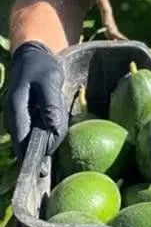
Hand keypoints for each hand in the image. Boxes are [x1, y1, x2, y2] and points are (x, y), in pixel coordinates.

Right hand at [5, 42, 67, 158]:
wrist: (34, 57)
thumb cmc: (42, 67)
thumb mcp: (50, 81)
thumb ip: (52, 105)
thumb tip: (53, 131)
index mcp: (16, 109)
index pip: (21, 140)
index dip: (32, 156)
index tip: (42, 170)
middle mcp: (15, 117)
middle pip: (32, 141)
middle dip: (49, 137)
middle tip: (59, 107)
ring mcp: (21, 118)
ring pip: (40, 134)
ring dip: (54, 124)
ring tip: (58, 99)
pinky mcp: (29, 118)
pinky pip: (44, 126)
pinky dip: (54, 119)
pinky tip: (57, 100)